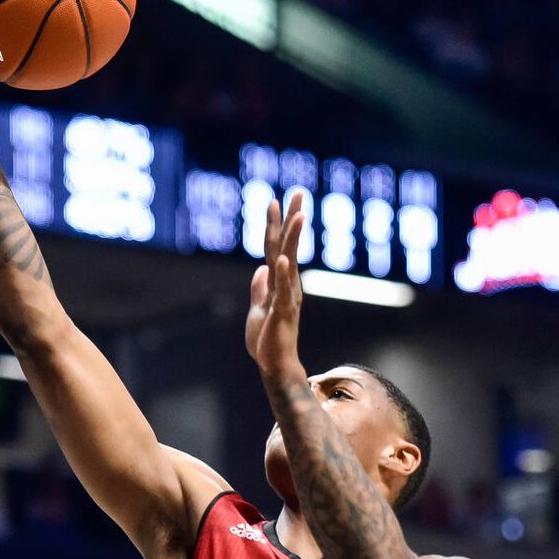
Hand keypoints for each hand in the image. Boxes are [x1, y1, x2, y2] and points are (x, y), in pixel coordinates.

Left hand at [245, 192, 307, 381]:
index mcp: (280, 283)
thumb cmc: (268, 341)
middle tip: (299, 193)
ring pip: (290, 262)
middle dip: (292, 219)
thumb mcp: (259, 309)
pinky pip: (283, 290)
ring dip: (293, 239)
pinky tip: (282, 260)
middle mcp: (288, 285)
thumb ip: (260, 289)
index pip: (276, 247)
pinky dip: (283, 275)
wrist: (275, 365)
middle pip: (288, 246)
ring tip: (299, 216)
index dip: (275, 224)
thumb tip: (261, 270)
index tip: (275, 200)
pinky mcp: (283, 312)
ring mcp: (287, 297)